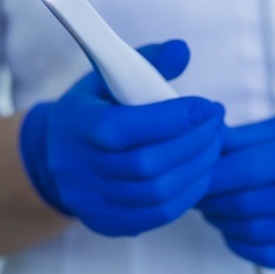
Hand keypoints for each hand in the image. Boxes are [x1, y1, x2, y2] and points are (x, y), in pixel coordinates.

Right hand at [20, 40, 224, 236]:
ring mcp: (92, 201)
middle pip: (146, 164)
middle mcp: (79, 168)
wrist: (57, 155)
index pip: (124, 128)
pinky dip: (189, 193)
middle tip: (217, 122)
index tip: (206, 106)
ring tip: (215, 144)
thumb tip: (182, 51)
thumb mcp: (109, 76)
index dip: (172, 119)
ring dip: (198, 168)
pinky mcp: (107, 222)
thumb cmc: (94, 109)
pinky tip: (201, 171)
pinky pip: (158, 215)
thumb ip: (148, 61)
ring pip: (157, 193)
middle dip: (194, 142)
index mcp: (76, 125)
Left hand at [199, 101, 274, 267]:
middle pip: (247, 204)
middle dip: (210, 199)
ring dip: (222, 222)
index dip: (210, 174)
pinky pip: (274, 257)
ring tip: (212, 207)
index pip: (247, 170)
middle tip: (195, 190)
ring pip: (255, 233)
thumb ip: (248, 138)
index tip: (191, 172)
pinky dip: (244, 245)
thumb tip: (205, 145)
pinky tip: (235, 229)